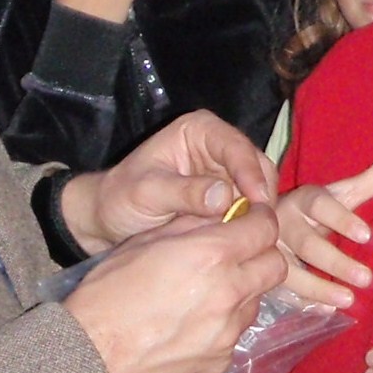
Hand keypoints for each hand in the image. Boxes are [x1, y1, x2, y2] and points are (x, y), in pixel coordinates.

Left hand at [64, 111, 278, 252]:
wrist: (109, 220)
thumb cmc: (121, 199)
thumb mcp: (146, 193)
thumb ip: (183, 192)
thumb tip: (224, 196)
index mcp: (199, 131)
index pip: (236, 147)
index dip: (250, 173)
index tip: (257, 202)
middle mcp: (219, 147)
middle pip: (257, 166)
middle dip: (261, 196)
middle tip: (262, 228)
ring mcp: (227, 173)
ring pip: (260, 189)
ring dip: (260, 213)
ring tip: (255, 238)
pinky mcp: (230, 198)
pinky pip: (252, 209)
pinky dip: (252, 224)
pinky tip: (249, 242)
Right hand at [64, 210, 284, 372]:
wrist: (89, 357)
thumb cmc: (107, 293)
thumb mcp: (145, 243)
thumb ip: (192, 226)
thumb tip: (221, 216)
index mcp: (211, 255)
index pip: (265, 227)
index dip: (259, 219)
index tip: (250, 220)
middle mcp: (229, 292)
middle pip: (275, 265)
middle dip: (261, 254)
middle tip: (237, 253)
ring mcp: (228, 330)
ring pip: (257, 300)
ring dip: (243, 289)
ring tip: (208, 291)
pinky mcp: (222, 359)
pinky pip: (237, 332)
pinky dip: (225, 322)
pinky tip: (194, 322)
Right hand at [277, 143, 372, 306]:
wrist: (269, 223)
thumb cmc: (318, 211)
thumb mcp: (342, 194)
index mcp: (304, 200)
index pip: (320, 205)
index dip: (342, 219)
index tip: (367, 236)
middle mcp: (283, 223)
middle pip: (307, 243)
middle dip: (335, 262)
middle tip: (367, 278)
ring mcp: (270, 251)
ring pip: (290, 270)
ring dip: (318, 287)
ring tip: (348, 300)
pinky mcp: (264, 272)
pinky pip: (281, 290)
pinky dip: (303, 301)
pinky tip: (326, 312)